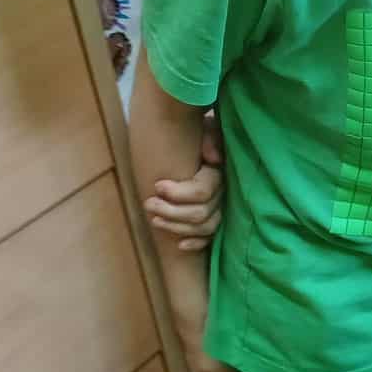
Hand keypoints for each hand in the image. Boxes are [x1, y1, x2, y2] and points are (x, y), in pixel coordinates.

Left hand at [143, 112, 224, 251]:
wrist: (198, 135)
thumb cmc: (198, 131)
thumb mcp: (205, 127)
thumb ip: (211, 137)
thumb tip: (212, 158)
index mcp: (219, 172)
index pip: (202, 192)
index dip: (179, 193)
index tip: (158, 185)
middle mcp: (223, 192)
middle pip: (201, 214)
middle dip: (172, 212)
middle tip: (148, 203)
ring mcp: (220, 206)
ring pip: (204, 227)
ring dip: (177, 227)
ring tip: (154, 219)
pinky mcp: (214, 215)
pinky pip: (210, 237)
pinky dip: (196, 243)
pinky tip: (180, 244)